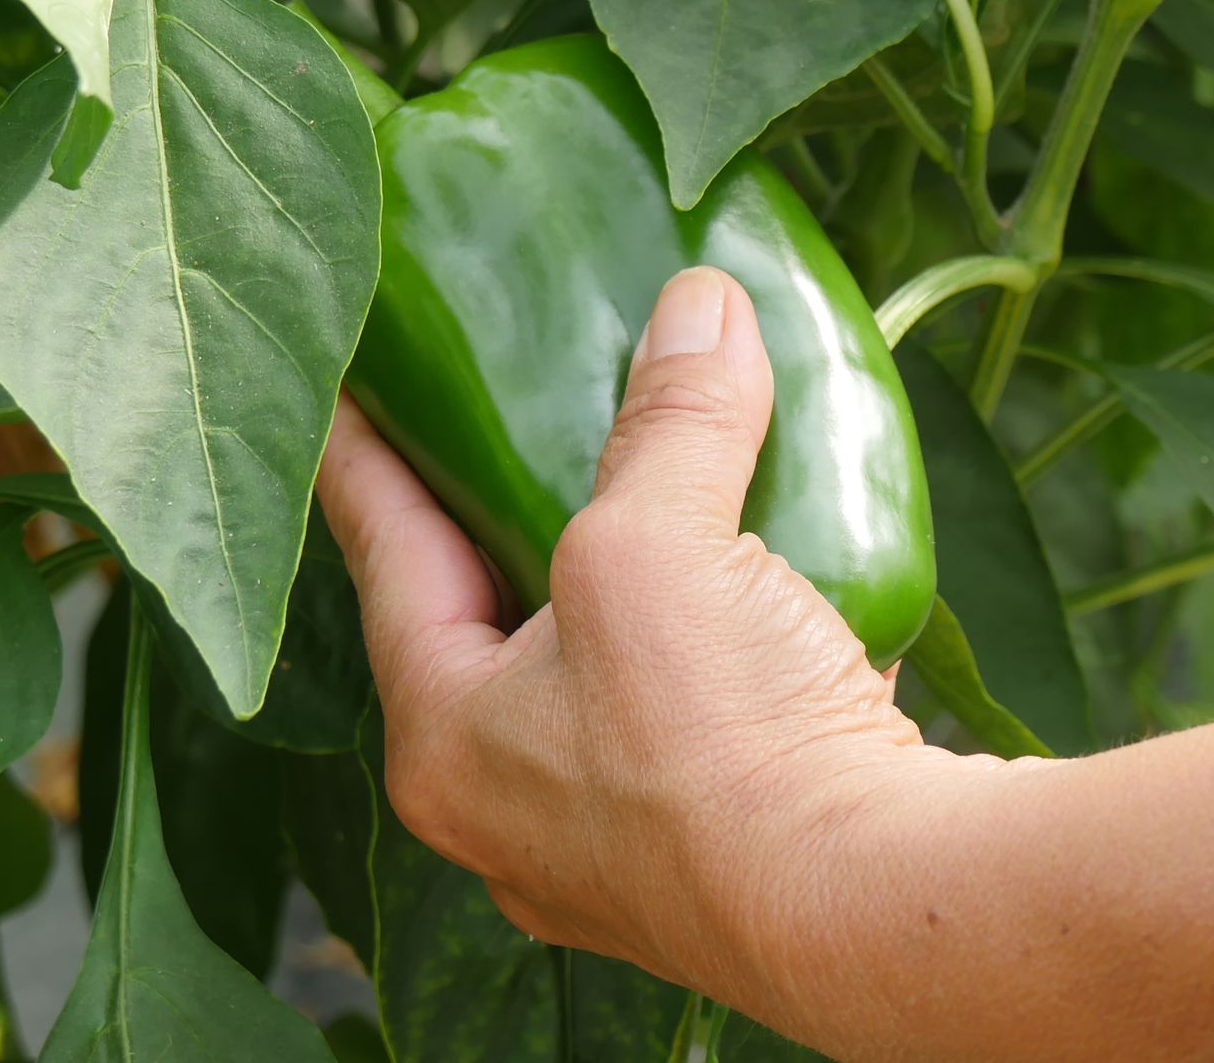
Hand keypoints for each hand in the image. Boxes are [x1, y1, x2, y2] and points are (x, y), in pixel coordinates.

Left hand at [315, 266, 959, 1023]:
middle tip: (496, 420)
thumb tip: (701, 304)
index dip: (365, 455)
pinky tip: (756, 585)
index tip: (344, 382)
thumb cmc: (714, 741)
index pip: (385, 554)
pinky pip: (691, 722)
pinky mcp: (714, 857)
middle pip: (485, 623)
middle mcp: (506, 811)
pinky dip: (711, 646)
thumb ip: (667, 421)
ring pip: (594, 678)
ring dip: (620, 589)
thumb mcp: (657, 543)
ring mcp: (611, 849)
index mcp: (443, 739)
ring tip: (641, 494)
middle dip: (497, 523)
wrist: (869, 909)